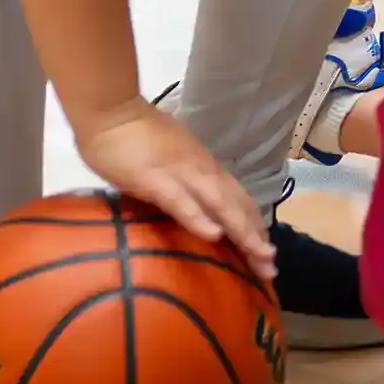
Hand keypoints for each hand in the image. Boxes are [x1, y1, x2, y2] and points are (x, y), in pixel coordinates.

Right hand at [77, 102, 273, 279]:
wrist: (112, 113)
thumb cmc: (134, 140)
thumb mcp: (168, 166)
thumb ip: (183, 185)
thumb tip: (193, 208)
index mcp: (206, 169)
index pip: (239, 200)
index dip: (254, 227)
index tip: (266, 255)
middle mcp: (203, 170)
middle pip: (238, 206)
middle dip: (256, 238)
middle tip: (271, 270)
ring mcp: (182, 173)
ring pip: (221, 205)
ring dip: (242, 232)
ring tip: (259, 258)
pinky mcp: (156, 178)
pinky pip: (182, 201)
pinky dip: (199, 218)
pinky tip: (214, 235)